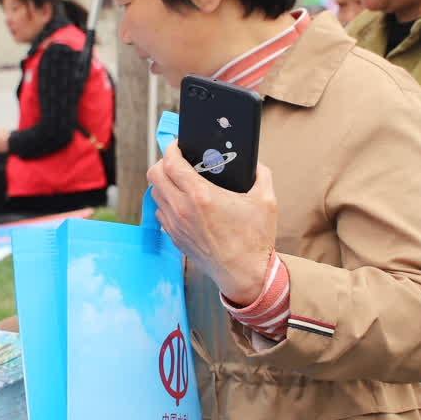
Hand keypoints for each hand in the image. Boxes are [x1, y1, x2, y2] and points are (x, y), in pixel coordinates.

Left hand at [147, 142, 277, 303]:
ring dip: (163, 183)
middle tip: (177, 161)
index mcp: (201, 195)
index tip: (178, 144)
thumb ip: (261, 174)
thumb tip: (255, 164)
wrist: (245, 274)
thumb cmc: (255, 239)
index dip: (171, 148)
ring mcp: (175, 225)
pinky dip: (166, 203)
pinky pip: (160, 212)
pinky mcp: (174, 238)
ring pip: (154, 194)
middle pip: (154, 175)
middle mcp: (182, 209)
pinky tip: (182, 203)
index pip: (170, 162)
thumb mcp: (266, 201)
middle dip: (162, 162)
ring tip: (179, 180)